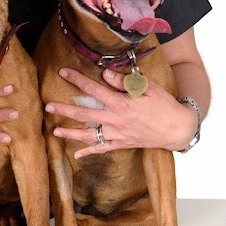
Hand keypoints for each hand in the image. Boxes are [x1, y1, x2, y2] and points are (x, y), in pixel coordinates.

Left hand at [45, 67, 197, 156]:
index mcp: (121, 103)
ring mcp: (118, 134)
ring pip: (89, 134)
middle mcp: (116, 120)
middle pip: (85, 113)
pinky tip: (75, 154)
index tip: (62, 72)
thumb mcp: (147, 87)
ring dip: (70, 132)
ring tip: (54, 130)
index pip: (93, 88)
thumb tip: (104, 73)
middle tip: (47, 105)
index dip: (77, 79)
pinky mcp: (122, 144)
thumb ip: (124, 81)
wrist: (177, 128)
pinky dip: (88, 152)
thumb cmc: (163, 104)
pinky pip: (101, 149)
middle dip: (65, 109)